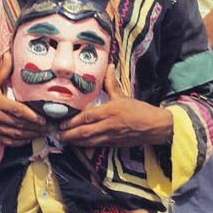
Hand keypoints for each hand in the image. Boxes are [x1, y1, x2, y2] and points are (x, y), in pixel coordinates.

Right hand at [0, 52, 46, 146]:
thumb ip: (2, 70)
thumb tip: (9, 54)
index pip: (18, 112)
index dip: (32, 117)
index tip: (44, 119)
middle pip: (21, 126)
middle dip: (37, 128)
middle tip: (52, 128)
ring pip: (17, 136)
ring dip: (32, 136)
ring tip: (45, 134)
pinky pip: (9, 142)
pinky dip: (21, 143)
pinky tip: (29, 140)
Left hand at [56, 64, 172, 147]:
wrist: (155, 127)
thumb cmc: (139, 110)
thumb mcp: (123, 95)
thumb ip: (111, 82)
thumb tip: (109, 65)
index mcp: (110, 111)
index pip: (87, 117)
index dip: (72, 121)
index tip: (61, 123)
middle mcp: (108, 125)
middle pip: (85, 132)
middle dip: (69, 135)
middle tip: (56, 135)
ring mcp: (111, 137)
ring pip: (89, 142)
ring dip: (74, 142)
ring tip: (63, 141)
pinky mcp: (114, 144)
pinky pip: (97, 146)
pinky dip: (86, 147)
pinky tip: (78, 147)